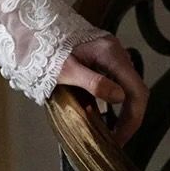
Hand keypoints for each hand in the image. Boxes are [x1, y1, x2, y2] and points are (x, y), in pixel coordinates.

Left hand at [56, 32, 146, 146]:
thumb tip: (119, 98)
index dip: (133, 118)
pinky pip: (116, 83)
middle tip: (116, 140)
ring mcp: (112, 56)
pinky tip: (101, 114)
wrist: (32, 29)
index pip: (137, 91)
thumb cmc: (46, 49)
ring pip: (127, 88)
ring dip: (122, 112)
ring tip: (110, 132)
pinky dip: (112, 102)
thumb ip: (93, 82)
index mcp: (111, 55)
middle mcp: (117, 53)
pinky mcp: (103, 60)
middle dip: (129, 118)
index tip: (120, 138)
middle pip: (136, 91)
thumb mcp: (65, 70)